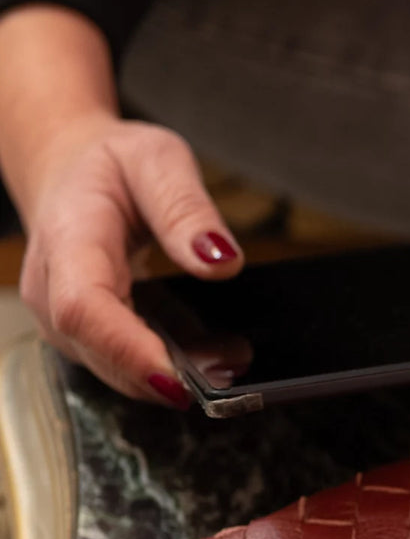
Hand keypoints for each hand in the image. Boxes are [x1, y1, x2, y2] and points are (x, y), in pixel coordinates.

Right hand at [17, 114, 241, 405]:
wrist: (68, 169)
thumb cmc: (111, 165)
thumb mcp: (157, 161)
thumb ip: (187, 209)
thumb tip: (221, 261)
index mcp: (68, 239)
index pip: (83, 308)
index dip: (128, 349)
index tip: (177, 378)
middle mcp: (52, 287)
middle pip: (97, 350)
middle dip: (161, 373)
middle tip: (228, 372)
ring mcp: (60, 317)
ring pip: (110, 368)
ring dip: (169, 376)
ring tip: (229, 362)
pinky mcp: (79, 333)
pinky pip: (120, 363)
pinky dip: (165, 368)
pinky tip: (211, 358)